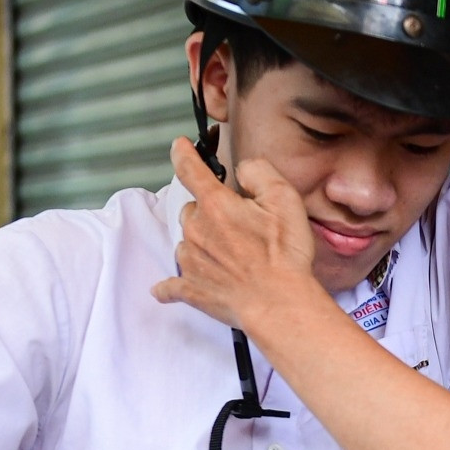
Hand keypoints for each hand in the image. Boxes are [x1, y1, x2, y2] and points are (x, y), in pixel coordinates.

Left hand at [152, 136, 325, 328]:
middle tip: (238, 226)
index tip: (178, 146)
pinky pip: (171, 285)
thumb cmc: (284, 254)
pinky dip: (169, 286)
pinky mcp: (191, 289)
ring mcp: (191, 261)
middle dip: (209, 213)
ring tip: (231, 256)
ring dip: (201, 243)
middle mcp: (196, 230)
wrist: (278, 303)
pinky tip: (165, 289)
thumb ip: (259, 172)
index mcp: (216, 205)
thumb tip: (243, 168)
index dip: (183, 154)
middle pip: (192, 211)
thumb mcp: (284, 199)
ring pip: (186, 243)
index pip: (191, 170)